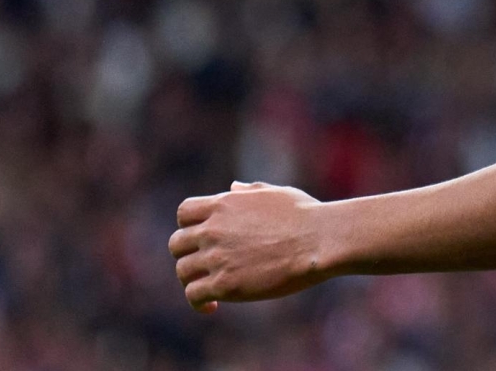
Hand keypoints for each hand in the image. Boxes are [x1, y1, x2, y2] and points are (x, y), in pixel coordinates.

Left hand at [169, 181, 332, 311]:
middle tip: (204, 266)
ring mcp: (217, 257)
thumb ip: (248, 192)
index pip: (184, 212)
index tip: (201, 238)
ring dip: (193, 280)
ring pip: (182, 271)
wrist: (318, 240)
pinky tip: (212, 307)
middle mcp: (213, 229)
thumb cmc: (305, 215)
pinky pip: (194, 294)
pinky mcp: (225, 284)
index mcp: (224, 204)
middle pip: (177, 244)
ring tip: (209, 289)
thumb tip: (232, 187)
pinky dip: (198, 302)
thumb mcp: (275, 194)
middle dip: (188, 254)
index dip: (189, 226)